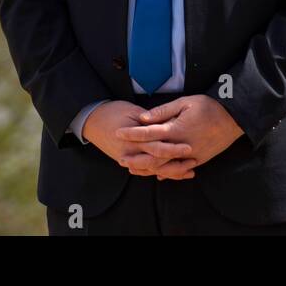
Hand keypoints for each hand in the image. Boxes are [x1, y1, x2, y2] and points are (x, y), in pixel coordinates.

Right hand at [82, 100, 197, 179]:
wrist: (91, 120)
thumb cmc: (112, 111)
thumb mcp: (132, 111)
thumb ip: (150, 120)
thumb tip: (166, 124)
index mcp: (133, 139)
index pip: (156, 146)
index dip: (173, 148)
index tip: (189, 147)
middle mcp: (130, 153)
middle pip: (156, 162)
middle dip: (176, 164)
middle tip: (193, 162)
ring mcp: (128, 158)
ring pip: (152, 170)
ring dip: (170, 172)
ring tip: (189, 171)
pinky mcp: (127, 160)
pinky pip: (145, 170)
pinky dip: (158, 172)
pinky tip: (171, 174)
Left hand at [115, 95, 244, 178]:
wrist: (234, 119)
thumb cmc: (209, 107)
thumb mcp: (185, 102)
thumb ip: (163, 112)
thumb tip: (144, 118)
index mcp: (176, 129)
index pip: (148, 133)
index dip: (132, 133)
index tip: (118, 132)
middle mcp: (180, 145)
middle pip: (152, 155)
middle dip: (134, 157)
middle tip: (119, 157)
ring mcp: (189, 156)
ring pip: (163, 167)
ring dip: (146, 168)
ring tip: (132, 168)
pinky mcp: (198, 161)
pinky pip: (178, 170)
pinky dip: (165, 173)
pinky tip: (155, 174)